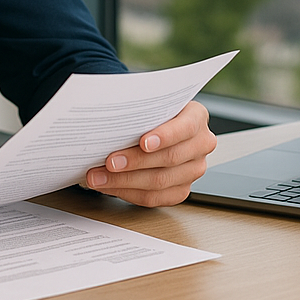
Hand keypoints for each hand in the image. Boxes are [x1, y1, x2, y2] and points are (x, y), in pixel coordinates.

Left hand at [84, 101, 215, 206]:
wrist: (159, 125)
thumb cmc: (153, 111)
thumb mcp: (151, 101)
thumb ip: (140, 107)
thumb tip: (109, 113)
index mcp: (196, 117)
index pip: (185, 128)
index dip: (164, 137)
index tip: (143, 142)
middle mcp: (200, 145)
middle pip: (169, 158)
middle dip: (135, 162)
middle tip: (109, 162)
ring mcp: (193, 170)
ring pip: (160, 182)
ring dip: (124, 181)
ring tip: (99, 177)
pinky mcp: (181, 190)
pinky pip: (154, 198)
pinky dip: (127, 192)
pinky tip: (109, 186)